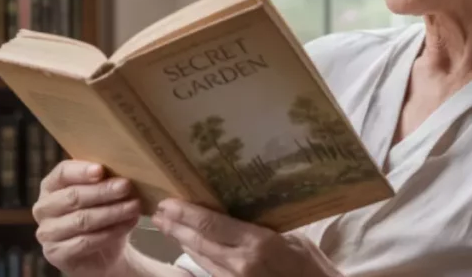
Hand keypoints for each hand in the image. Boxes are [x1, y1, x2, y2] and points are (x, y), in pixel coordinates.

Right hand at [33, 160, 141, 276]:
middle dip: (103, 191)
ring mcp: (47, 233)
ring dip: (112, 212)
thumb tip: (122, 169)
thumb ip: (105, 180)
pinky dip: (110, 232)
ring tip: (134, 206)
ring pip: (81, 220)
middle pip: (73, 196)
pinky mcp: (56, 254)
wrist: (106, 254)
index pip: (62, 173)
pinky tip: (128, 224)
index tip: (101, 170)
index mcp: (51, 185)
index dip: (81, 171)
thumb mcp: (104, 194)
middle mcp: (44, 208)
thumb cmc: (103, 214)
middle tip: (126, 186)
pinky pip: (85, 242)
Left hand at [151, 199, 341, 276]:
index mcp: (258, 243)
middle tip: (158, 211)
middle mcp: (241, 263)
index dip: (186, 213)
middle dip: (175, 226)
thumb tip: (241, 212)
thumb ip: (264, 229)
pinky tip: (189, 247)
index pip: (212, 224)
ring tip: (167, 225)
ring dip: (181, 241)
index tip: (168, 201)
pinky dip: (197, 257)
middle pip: (199, 241)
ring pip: (200, 257)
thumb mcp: (293, 238)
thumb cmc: (313, 267)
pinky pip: (210, 271)